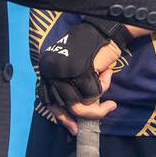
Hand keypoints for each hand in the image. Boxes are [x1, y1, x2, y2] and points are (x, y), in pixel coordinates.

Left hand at [38, 22, 122, 136]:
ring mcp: (63, 70)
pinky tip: (108, 72)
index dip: (61, 115)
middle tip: (99, 116)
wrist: (108, 29)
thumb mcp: (78, 69)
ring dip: (97, 101)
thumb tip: (75, 115)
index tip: (73, 127)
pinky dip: (103, 87)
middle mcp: (51, 69)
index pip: (48, 99)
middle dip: (83, 114)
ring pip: (79, 104)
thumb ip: (73, 88)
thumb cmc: (96, 49)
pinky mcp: (78, 70)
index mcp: (47, 68)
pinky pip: (93, 94)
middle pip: (64, 105)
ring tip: (107, 86)